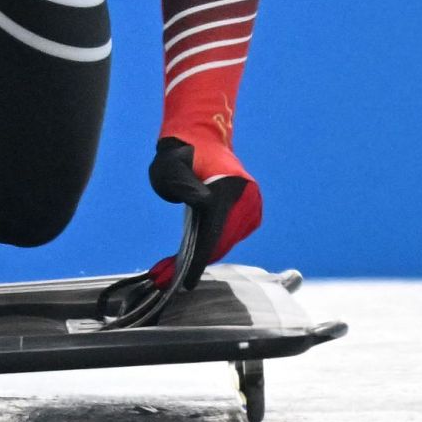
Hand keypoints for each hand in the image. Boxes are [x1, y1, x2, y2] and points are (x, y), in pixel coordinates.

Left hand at [146, 136, 262, 288]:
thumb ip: (182, 185)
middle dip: (198, 262)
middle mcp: (244, 199)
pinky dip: (218, 244)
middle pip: (222, 243)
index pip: (213, 235)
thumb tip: (204, 203)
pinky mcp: (253, 209)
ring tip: (178, 267)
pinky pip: (234, 235)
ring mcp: (252, 204)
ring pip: (229, 241)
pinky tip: (199, 250)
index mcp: (225, 190)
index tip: (186, 283)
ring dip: (207, 254)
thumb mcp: (169, 167)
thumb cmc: (179, 155)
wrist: (201, 138)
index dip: (199, 262)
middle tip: (167, 277)